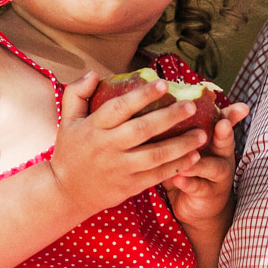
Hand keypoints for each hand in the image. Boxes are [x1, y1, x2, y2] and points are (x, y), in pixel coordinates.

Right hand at [48, 72, 205, 218]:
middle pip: (142, 130)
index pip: (119, 108)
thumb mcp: (66, 120)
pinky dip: (177, 166)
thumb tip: (94, 73)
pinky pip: (157, 175)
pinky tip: (194, 156)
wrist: (66, 193)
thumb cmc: (70, 151)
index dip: (142, 95)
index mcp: (94, 128)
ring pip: (155, 155)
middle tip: (190, 106)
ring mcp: (120, 168)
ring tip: (202, 134)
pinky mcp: (129, 186)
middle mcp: (107, 147)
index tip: (164, 83)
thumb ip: (77, 93)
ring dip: (181, 145)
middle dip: (169, 117)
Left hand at [164, 100, 247, 230]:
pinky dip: (188, 182)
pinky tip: (178, 178)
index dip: (232, 115)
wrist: (196, 205)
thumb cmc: (189, 167)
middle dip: (225, 133)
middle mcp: (221, 156)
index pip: (225, 123)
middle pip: (226, 143)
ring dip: (201, 162)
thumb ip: (179, 130)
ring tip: (191, 156)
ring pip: (213, 167)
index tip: (242, 108)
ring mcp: (217, 177)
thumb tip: (158, 104)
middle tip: (223, 124)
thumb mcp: (186, 147)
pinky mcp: (208, 194)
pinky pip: (198, 187)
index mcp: (215, 140)